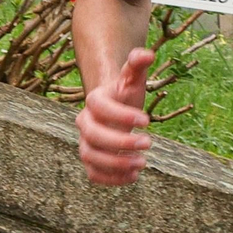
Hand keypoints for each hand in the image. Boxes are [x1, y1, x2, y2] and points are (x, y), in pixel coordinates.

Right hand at [75, 48, 153, 186]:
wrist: (115, 111)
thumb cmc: (125, 95)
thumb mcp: (133, 79)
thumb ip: (137, 64)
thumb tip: (147, 54)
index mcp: (94, 101)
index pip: (100, 108)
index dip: (122, 115)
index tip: (147, 121)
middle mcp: (84, 123)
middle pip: (93, 136)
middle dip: (120, 143)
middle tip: (149, 143)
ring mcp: (85, 143)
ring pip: (91, 157)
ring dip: (116, 163)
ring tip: (142, 163)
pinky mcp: (91, 162)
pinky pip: (93, 174)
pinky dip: (111, 179)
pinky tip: (134, 175)